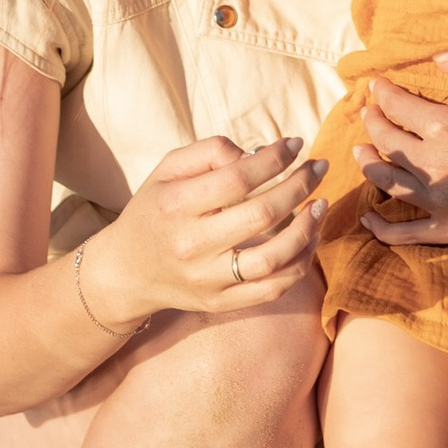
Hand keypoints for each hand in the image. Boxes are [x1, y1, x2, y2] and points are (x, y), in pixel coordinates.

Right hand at [77, 131, 328, 324]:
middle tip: (319, 168)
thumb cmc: (154, 210)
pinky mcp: (220, 303)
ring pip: (273, 259)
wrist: (126, 272)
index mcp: (176, 206)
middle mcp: (192, 245)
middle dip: (300, 186)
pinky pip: (272, 290)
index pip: (238, 178)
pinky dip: (299, 264)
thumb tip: (257, 154)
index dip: (275, 159)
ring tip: (321, 204)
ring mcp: (208, 280)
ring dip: (307, 230)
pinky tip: (309, 239)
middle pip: (262, 214)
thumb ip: (210, 151)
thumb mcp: (167, 170)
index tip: (295, 144)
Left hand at [352, 49, 447, 246]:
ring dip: (368, 164)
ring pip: (387, 182)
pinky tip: (368, 215)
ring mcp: (439, 201)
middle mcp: (434, 165)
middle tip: (369, 114)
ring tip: (360, 152)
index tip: (376, 87)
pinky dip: (380, 226)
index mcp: (447, 127)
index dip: (382, 94)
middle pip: (386, 142)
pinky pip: (404, 232)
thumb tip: (438, 58)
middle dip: (373, 123)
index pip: (397, 106)